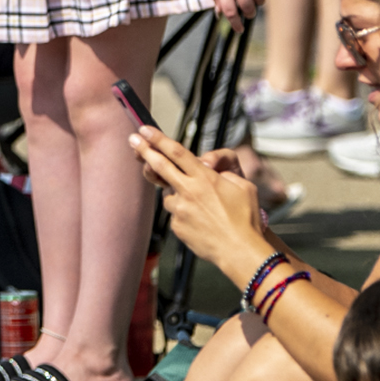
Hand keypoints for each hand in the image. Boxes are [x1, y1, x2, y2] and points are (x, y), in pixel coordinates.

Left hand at [132, 124, 271, 281]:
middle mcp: (188, 190)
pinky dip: (185, 215)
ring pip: (169, 195)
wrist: (241, 251)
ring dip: (179, 195)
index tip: (145, 129)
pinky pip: (176, 215)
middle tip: (132, 139)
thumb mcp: (244, 186)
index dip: (158, 139)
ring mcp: (180, 209)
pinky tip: (202, 223)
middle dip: (144, 150)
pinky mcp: (177, 226)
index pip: (177, 152)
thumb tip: (210, 171)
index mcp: (205, 177)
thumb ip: (224, 174)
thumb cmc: (247, 218)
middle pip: (160, 165)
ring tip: (202, 208)